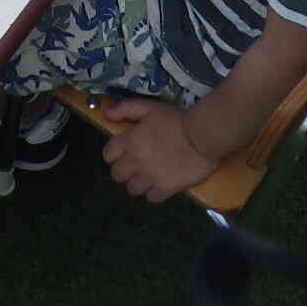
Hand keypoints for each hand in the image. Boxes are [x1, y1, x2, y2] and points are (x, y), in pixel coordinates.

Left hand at [100, 98, 218, 201]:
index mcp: (129, 141)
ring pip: (132, 189)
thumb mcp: (149, 107)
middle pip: (117, 175)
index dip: (114, 154)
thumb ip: (125, 108)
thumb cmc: (175, 119)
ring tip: (149, 176)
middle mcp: (135, 162)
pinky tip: (161, 184)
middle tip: (136, 165)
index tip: (124, 152)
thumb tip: (105, 113)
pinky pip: (151, 198)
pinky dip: (154, 193)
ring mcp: (149, 177)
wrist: (200, 135)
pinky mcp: (165, 189)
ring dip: (138, 183)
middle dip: (124, 170)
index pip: (108, 155)